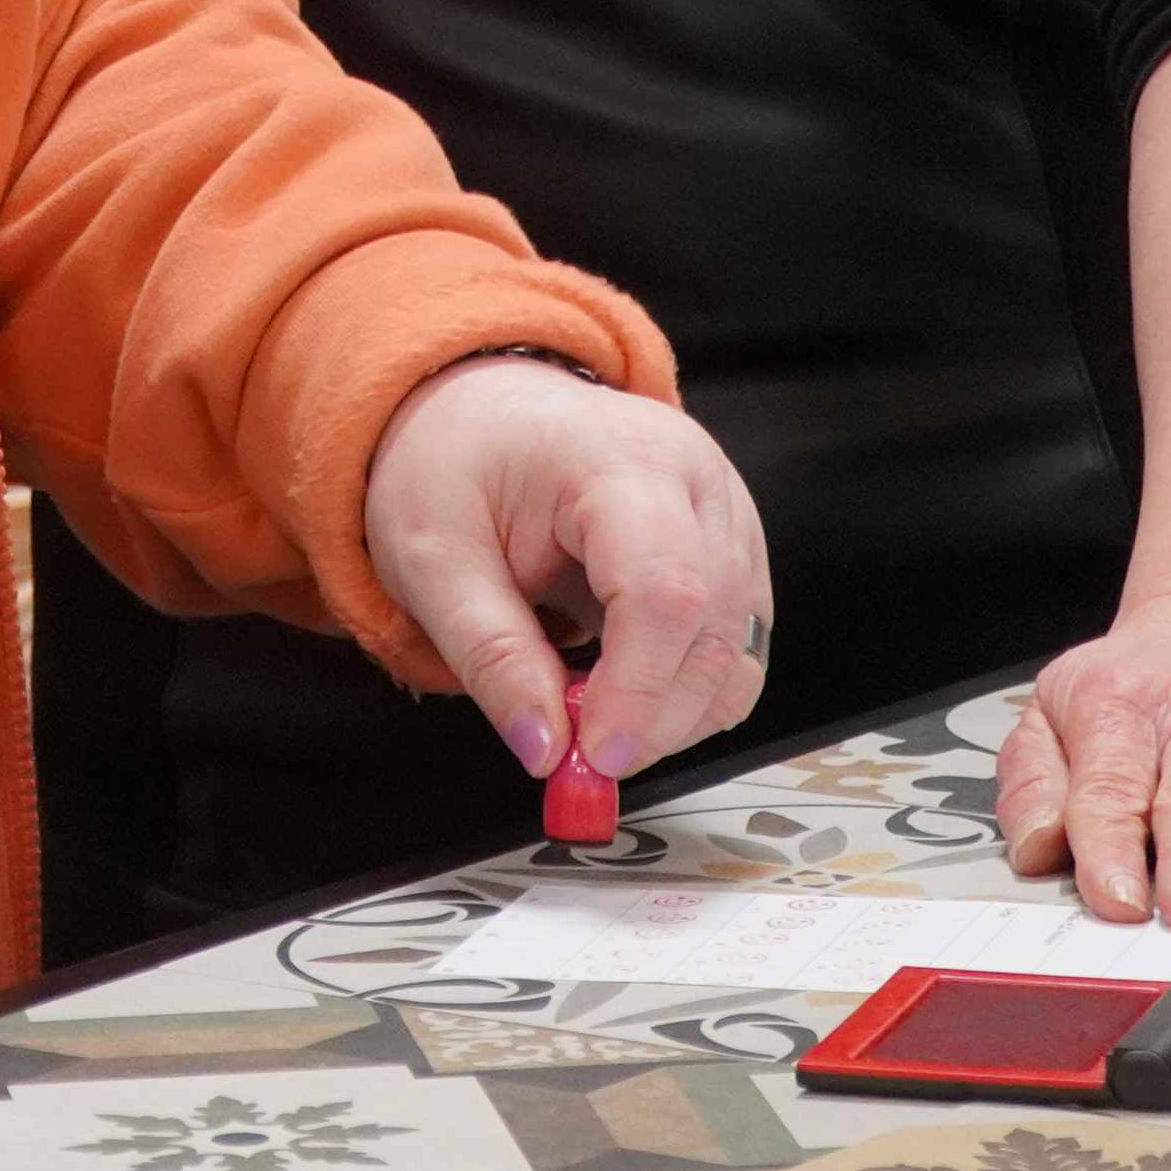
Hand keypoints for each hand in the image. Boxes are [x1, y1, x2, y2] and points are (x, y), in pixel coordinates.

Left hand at [361, 353, 769, 791]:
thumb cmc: (456, 468)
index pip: (663, 590)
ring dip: (671, 714)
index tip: (588, 756)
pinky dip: (686, 694)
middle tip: (574, 759)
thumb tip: (544, 750)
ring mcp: (729, 514)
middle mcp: (697, 478)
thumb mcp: (432, 560)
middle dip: (651, 718)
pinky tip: (619, 688)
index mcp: (617, 459)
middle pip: (713, 630)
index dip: (637, 690)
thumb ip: (490, 656)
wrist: (488, 412)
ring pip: (738, 653)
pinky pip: (736, 650)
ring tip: (583, 709)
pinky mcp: (736, 552)